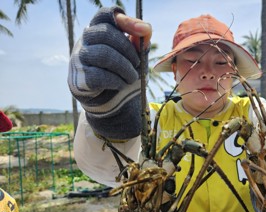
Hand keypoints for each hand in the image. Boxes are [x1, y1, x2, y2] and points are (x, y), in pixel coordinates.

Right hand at [68, 6, 151, 139]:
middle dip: (128, 50)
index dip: (125, 19)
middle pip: (106, 33)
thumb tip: (146, 29)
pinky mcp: (79, 78)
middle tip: (137, 63)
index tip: (142, 31)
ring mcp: (79, 59)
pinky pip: (99, 75)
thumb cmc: (123, 73)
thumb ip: (140, 41)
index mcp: (98, 30)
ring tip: (132, 76)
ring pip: (104, 54)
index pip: (105, 14)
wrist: (113, 102)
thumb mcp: (135, 55)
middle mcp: (85, 41)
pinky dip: (116, 81)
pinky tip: (121, 84)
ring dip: (125, 67)